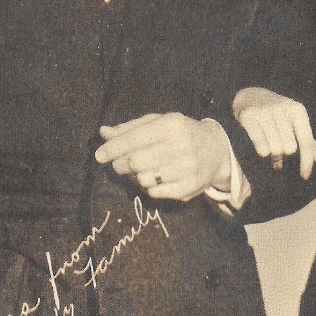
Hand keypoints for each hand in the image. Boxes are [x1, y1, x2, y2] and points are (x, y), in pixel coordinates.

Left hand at [95, 113, 230, 201]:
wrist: (216, 150)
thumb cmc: (180, 133)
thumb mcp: (159, 123)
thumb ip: (130, 128)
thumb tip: (103, 133)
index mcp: (172, 124)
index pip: (133, 139)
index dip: (111, 149)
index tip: (99, 156)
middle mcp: (182, 145)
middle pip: (135, 162)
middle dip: (120, 165)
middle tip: (118, 165)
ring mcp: (188, 168)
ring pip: (143, 179)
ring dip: (136, 177)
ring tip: (142, 170)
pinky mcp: (190, 187)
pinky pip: (155, 193)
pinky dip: (149, 188)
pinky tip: (156, 179)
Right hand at [232, 87, 315, 179]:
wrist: (250, 96)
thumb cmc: (278, 114)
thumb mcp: (296, 123)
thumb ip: (310, 143)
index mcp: (297, 110)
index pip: (306, 141)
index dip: (307, 161)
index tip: (305, 176)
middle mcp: (282, 109)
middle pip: (289, 148)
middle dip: (285, 155)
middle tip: (280, 153)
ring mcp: (265, 112)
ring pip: (275, 149)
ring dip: (273, 155)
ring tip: (271, 149)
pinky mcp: (249, 117)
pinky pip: (260, 146)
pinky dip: (262, 152)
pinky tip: (262, 147)